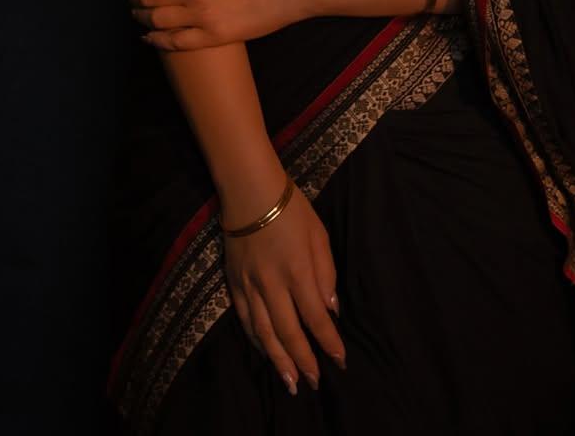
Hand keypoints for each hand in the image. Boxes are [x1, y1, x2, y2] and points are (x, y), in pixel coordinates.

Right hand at [221, 172, 346, 394]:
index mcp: (298, 270)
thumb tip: (331, 308)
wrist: (250, 192)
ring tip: (291, 381)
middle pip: (288, 331)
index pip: (315, 317)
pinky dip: (257, 341)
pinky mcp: (235, 283)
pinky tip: (266, 353)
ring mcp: (250, 286)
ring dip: (278, 360)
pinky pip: (246, 319)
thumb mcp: (319, 234)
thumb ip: (326, 272)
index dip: (328, 341)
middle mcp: (272, 284)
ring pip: (264, 332)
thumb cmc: (292, 209)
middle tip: (314, 382)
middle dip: (303, 360)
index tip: (340, 360)